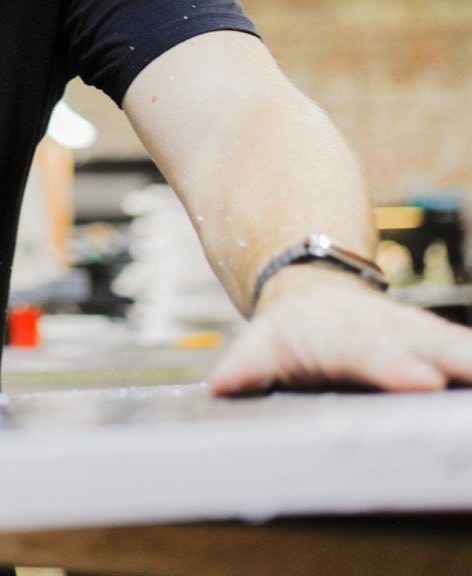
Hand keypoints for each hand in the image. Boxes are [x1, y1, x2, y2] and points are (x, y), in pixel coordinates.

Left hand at [211, 266, 471, 395]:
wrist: (317, 286)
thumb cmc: (293, 331)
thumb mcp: (266, 344)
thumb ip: (249, 366)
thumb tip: (223, 383)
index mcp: (348, 337)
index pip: (372, 355)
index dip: (394, 369)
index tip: (422, 381)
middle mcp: (392, 332)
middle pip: (428, 346)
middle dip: (455, 360)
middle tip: (464, 377)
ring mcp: (421, 335)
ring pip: (460, 346)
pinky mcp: (442, 345)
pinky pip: (469, 356)